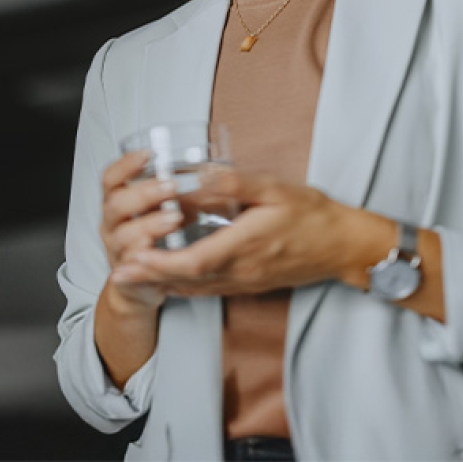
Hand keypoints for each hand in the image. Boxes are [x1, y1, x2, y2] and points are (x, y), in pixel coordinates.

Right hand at [100, 150, 184, 310]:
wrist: (141, 285)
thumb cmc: (156, 239)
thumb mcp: (162, 209)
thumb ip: (174, 191)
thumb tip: (209, 172)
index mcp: (118, 202)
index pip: (111, 178)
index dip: (126, 165)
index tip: (149, 154)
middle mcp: (112, 224)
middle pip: (115, 203)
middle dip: (144, 194)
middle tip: (171, 187)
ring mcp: (117, 249)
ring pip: (123, 235)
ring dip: (149, 224)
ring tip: (175, 219)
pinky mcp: (127, 275)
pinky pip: (132, 265)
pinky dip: (147, 257)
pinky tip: (163, 250)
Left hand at [110, 171, 371, 297]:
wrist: (343, 246)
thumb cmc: (311, 213)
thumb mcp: (276, 188)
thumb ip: (236, 183)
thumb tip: (199, 173)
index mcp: (245, 244)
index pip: (196, 261)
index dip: (162, 263)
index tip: (135, 257)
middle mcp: (242, 269)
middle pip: (189, 279)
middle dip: (150, 276)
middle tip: (118, 272)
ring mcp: (245, 280)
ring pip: (197, 287)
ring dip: (162, 283)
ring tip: (131, 276)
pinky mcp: (250, 283)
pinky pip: (210, 289)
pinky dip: (183, 286)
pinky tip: (167, 281)